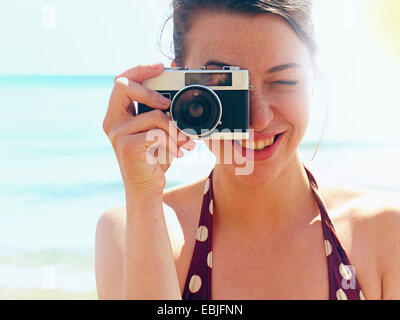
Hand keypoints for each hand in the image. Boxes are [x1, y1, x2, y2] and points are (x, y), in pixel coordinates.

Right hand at [103, 63, 195, 195]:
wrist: (147, 187)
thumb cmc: (153, 157)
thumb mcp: (157, 131)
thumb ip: (160, 112)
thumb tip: (175, 93)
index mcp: (118, 114)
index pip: (122, 82)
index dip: (139, 70)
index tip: (160, 66)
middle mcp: (113, 122)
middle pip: (123, 87)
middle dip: (150, 91)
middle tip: (168, 104)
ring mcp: (118, 134)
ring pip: (153, 115)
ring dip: (175, 130)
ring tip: (184, 142)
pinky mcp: (128, 147)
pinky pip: (157, 134)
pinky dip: (173, 142)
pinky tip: (178, 153)